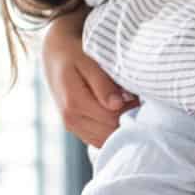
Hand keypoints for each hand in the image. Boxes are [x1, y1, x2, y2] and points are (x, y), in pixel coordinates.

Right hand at [40, 18, 134, 148]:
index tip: (139, 95)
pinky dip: (111, 130)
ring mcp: (73, 127)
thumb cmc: (75, 54)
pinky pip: (99, 139)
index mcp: (74, 102)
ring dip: (120, 126)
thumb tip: (117, 104)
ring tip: (126, 105)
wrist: (56, 55)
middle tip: (137, 100)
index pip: (112, 118)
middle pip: (110, 131)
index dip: (130, 109)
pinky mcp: (77, 129)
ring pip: (106, 139)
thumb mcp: (89, 61)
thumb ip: (102, 83)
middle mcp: (71, 119)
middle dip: (127, 119)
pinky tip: (117, 113)